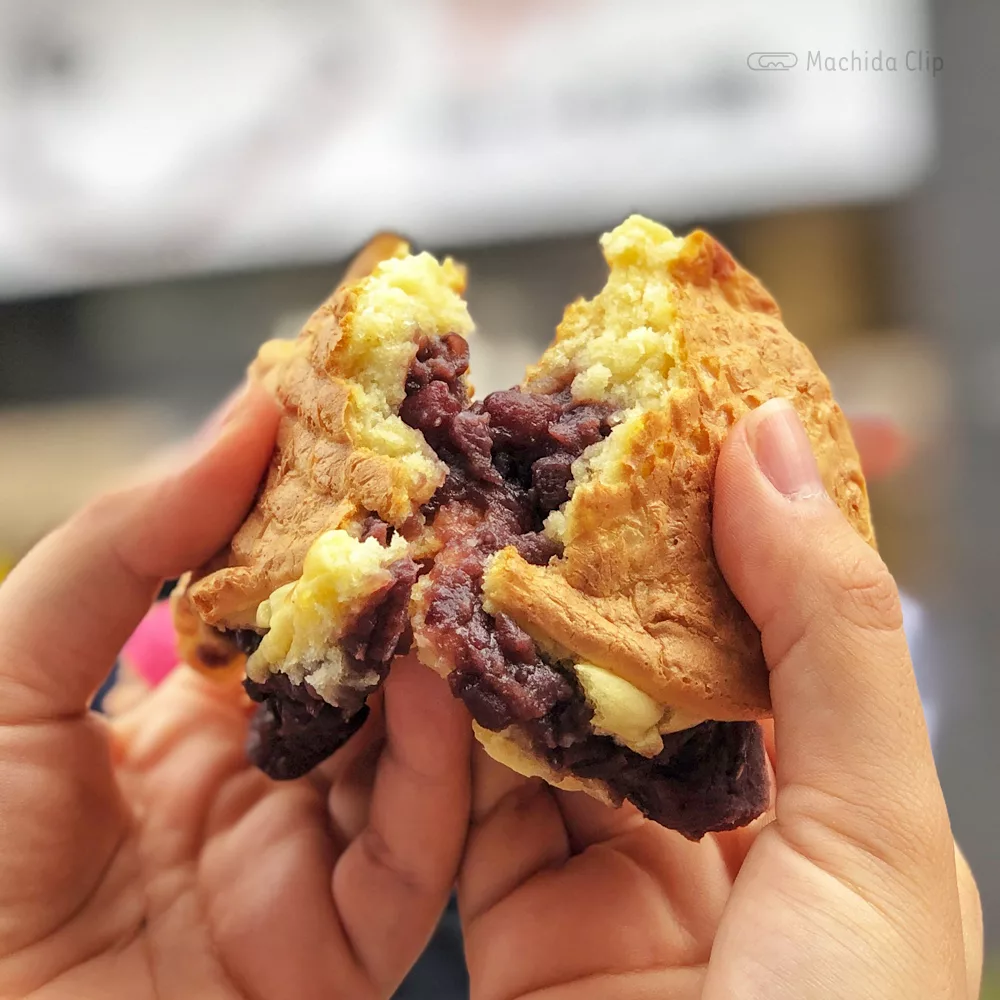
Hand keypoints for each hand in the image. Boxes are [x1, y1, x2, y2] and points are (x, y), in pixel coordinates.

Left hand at [0, 384, 470, 999]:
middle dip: (411, 590)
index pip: (298, 603)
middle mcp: (273, 774)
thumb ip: (121, 544)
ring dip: (441, 669)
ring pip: (412, 757)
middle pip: (370, 673)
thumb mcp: (10, 669)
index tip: (379, 438)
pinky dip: (431, 772)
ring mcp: (312, 856)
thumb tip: (247, 417)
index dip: (335, 525)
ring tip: (460, 577)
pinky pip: (409, 856)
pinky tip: (430, 690)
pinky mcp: (342, 944)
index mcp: (201, 711)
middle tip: (457, 496)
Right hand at [457, 399, 981, 999]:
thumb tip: (772, 442)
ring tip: (463, 537)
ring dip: (503, 645)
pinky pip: (476, 805)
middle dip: (587, 577)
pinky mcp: (519, 927)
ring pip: (546, 730)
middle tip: (534, 467)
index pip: (765, 630)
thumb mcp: (876, 838)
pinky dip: (449, 732)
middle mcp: (720, 841)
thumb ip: (829, 634)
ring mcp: (613, 885)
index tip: (656, 424)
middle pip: (642, 675)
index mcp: (826, 811)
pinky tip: (426, 652)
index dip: (715, 528)